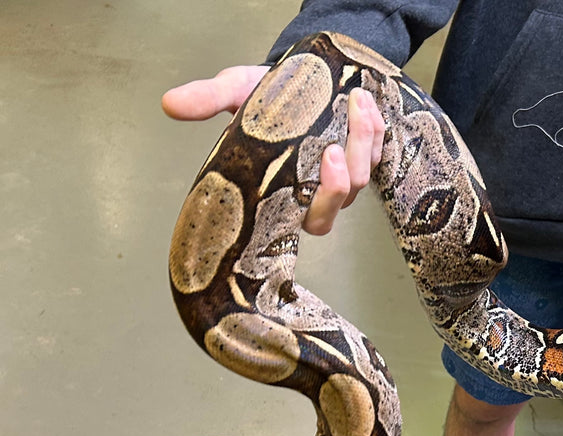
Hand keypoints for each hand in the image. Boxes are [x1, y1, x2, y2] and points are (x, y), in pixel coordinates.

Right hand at [161, 65, 385, 234]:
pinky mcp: (365, 157)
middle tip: (335, 142)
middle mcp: (319, 192)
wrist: (297, 76)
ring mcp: (345, 178)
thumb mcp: (237, 92)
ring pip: (364, 178)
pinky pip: (379, 153)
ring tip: (356, 104)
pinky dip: (377, 131)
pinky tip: (368, 107)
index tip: (324, 161)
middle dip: (345, 175)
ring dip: (363, 142)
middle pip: (342, 201)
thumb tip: (170, 104)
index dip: (324, 200)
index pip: (312, 219)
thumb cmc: (266, 96)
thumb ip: (209, 100)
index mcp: (288, 193)